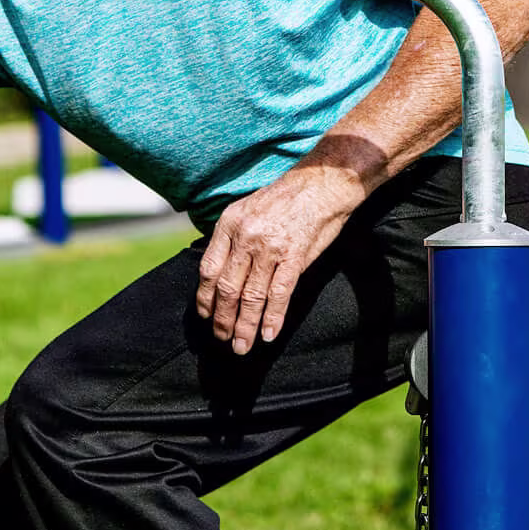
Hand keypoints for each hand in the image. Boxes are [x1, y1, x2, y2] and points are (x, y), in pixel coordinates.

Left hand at [196, 161, 365, 354]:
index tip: (206, 315)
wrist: (323, 182)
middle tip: (221, 339)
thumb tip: (223, 269)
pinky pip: (278, 294)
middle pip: (227, 288)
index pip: (208, 269)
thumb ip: (234, 237)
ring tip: (241, 347)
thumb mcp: (249, 209)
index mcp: (229, 223)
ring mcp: (269, 247)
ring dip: (245, 326)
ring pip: (251, 296)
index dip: (205, 297)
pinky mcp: (294, 256)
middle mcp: (245, 236)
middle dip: (222, 319)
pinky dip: (272, 318)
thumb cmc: (287, 198)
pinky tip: (268, 336)